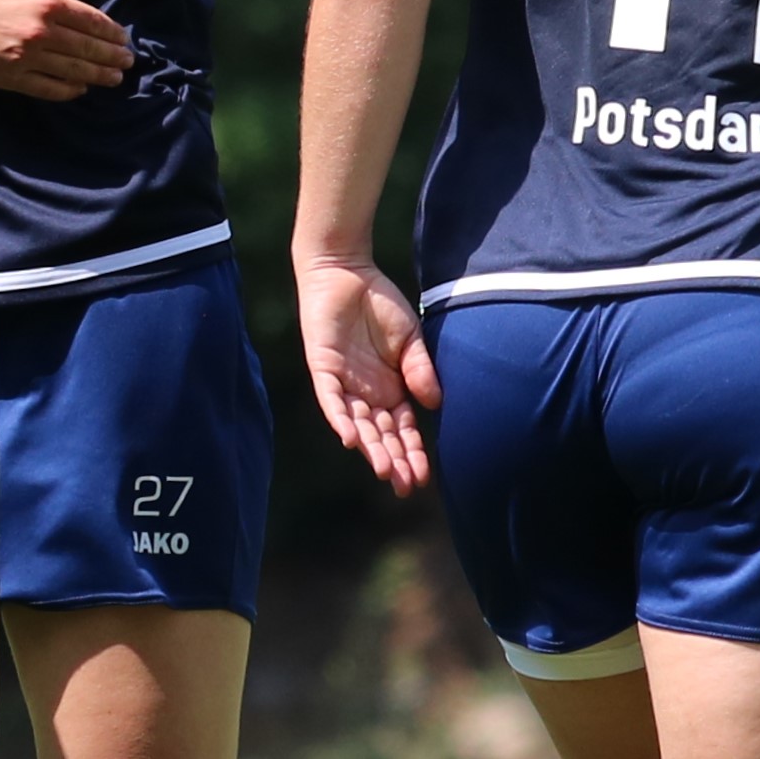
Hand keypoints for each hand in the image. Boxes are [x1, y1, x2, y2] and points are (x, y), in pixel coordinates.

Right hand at [0, 0, 133, 98]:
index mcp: (47, 2)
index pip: (91, 21)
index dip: (112, 32)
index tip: (124, 39)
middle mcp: (42, 32)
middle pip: (87, 48)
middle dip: (112, 57)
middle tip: (127, 63)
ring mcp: (27, 57)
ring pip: (73, 71)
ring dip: (98, 76)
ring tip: (114, 79)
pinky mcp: (11, 77)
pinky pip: (48, 88)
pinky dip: (68, 90)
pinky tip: (80, 89)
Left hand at [297, 253, 439, 494]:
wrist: (348, 271)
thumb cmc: (381, 304)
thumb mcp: (411, 339)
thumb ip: (420, 370)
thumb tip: (434, 403)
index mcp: (391, 389)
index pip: (403, 429)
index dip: (412, 452)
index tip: (424, 478)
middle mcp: (367, 393)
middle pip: (382, 434)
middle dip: (394, 460)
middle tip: (405, 487)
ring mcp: (345, 383)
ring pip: (359, 424)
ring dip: (371, 447)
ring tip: (385, 470)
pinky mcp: (324, 369)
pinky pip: (331, 401)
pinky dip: (342, 419)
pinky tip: (352, 440)